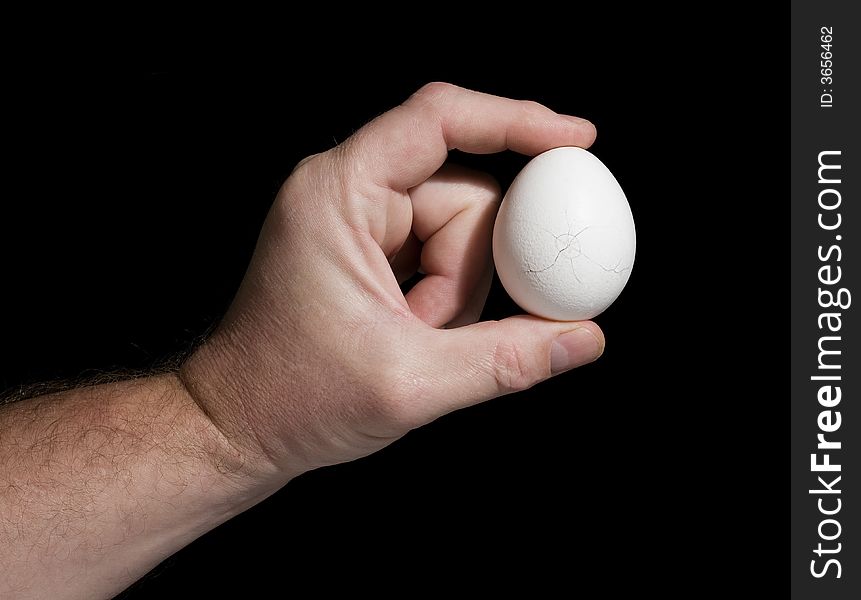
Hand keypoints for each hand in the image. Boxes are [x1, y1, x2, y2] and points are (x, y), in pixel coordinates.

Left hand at [181, 83, 603, 484]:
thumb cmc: (292, 400)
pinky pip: (440, 248)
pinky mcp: (369, 246)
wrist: (237, 426)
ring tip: (414, 338)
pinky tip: (417, 331)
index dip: (515, 121)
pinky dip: (447, 292)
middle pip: (462, 190)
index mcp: (337, 194)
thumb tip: (584, 337)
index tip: (579, 140)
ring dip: (458, 289)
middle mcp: (345, 190)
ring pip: (459, 225)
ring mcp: (357, 218)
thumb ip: (506, 360)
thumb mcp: (410, 384)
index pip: (438, 119)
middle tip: (445, 326)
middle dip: (475, 266)